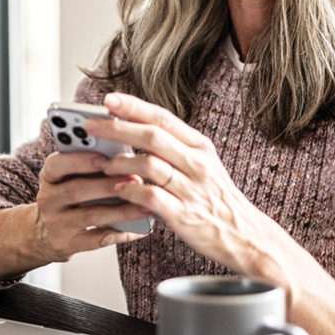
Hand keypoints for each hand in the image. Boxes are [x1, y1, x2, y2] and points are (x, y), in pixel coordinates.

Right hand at [31, 150, 151, 262]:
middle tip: (136, 180)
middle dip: (109, 185)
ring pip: (90, 216)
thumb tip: (124, 159)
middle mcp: (47, 199)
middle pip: (77, 190)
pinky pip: (97, 239)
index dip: (80, 161)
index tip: (104, 158)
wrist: (45, 233)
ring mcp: (55, 224)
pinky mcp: (66, 244)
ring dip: (121, 211)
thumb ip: (88, 166)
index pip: (56, 164)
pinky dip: (121, 233)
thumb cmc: (67, 197)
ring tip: (145, 205)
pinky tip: (140, 229)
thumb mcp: (68, 177)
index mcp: (49, 176)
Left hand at [85, 92, 288, 285]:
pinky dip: (130, 191)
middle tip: (91, 127)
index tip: (109, 99)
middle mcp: (197, 164)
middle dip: (117, 129)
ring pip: (150, 165)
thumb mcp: (202, 164)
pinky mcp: (184, 216)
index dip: (134, 107)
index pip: (163, 118)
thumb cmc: (216, 198)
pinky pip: (151, 197)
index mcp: (200, 146)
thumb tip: (135, 129)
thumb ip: (173, 147)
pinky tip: (118, 190)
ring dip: (121, 162)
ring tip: (103, 164)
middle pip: (152, 136)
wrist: (244, 235)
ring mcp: (191, 189)